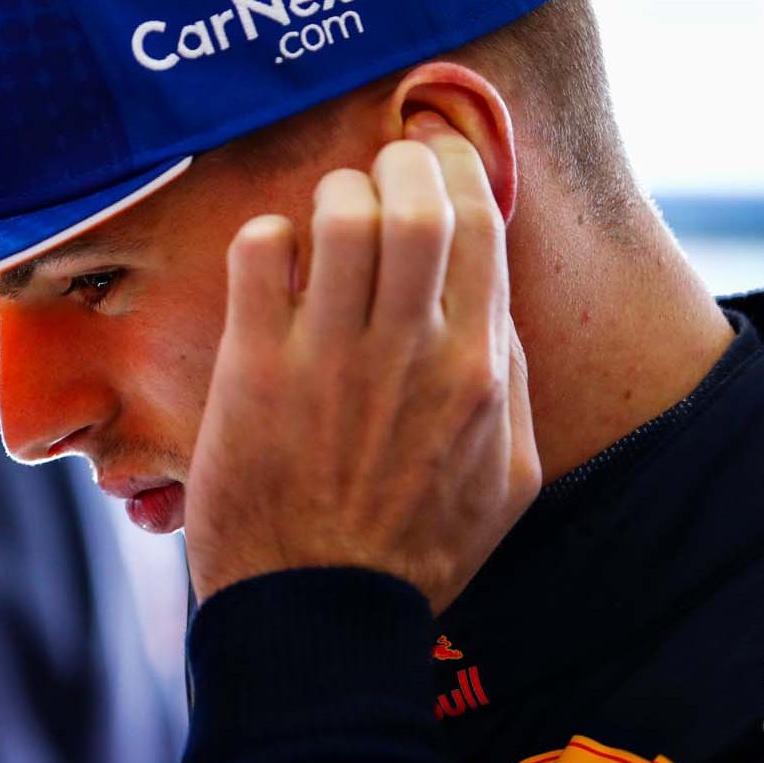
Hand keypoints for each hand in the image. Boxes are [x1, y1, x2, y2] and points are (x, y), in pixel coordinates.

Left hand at [183, 115, 541, 612]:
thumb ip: (508, 383)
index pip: (480, 226)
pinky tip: (270, 255)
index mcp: (478, 370)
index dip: (457, 166)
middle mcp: (410, 351)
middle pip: (416, 202)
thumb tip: (492, 304)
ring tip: (324, 211)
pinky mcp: (255, 369)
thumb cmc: (414, 552)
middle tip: (378, 167)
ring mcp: (329, 357)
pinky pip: (260, 254)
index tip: (434, 147)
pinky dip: (267, 234)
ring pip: (341, 215)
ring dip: (332, 192)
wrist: (320, 615)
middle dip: (397, 163)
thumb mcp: (508, 477)